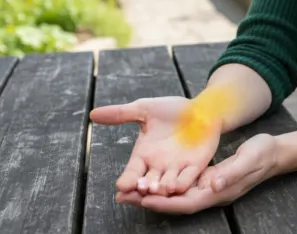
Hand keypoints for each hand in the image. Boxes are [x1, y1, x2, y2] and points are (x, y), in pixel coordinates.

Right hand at [90, 96, 220, 195]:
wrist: (201, 109)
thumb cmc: (173, 110)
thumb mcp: (145, 109)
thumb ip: (121, 113)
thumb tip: (92, 114)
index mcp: (144, 154)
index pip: (132, 171)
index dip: (127, 179)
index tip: (121, 185)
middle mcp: (159, 165)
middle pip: (148, 183)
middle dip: (144, 187)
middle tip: (140, 189)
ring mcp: (177, 167)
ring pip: (167, 184)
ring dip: (161, 189)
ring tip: (157, 189)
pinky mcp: (196, 165)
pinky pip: (188, 178)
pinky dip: (182, 183)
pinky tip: (176, 186)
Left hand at [116, 134, 279, 213]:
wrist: (273, 151)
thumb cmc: (262, 154)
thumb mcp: (250, 158)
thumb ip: (231, 172)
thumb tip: (212, 185)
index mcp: (219, 191)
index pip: (187, 202)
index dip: (165, 203)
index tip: (144, 200)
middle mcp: (211, 192)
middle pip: (176, 202)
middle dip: (150, 201)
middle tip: (123, 197)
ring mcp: (208, 186)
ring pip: (176, 194)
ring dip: (152, 194)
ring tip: (128, 189)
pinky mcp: (207, 178)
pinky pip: (182, 185)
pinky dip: (164, 184)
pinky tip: (150, 178)